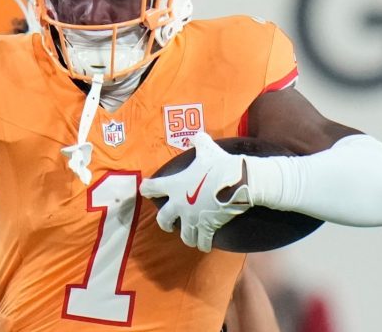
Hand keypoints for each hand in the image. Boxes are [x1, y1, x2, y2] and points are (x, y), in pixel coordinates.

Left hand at [139, 131, 251, 251]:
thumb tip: (195, 137)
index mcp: (174, 185)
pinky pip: (202, 241)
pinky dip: (203, 244)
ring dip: (186, 236)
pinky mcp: (206, 227)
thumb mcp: (207, 149)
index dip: (146, 189)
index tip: (144, 190)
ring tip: (189, 237)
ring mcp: (192, 218)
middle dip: (164, 222)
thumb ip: (198, 142)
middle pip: (163, 219)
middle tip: (167, 224)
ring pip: (183, 235)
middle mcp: (179, 204)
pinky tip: (204, 245)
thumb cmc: (219, 164)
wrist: (237, 181)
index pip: (151, 188)